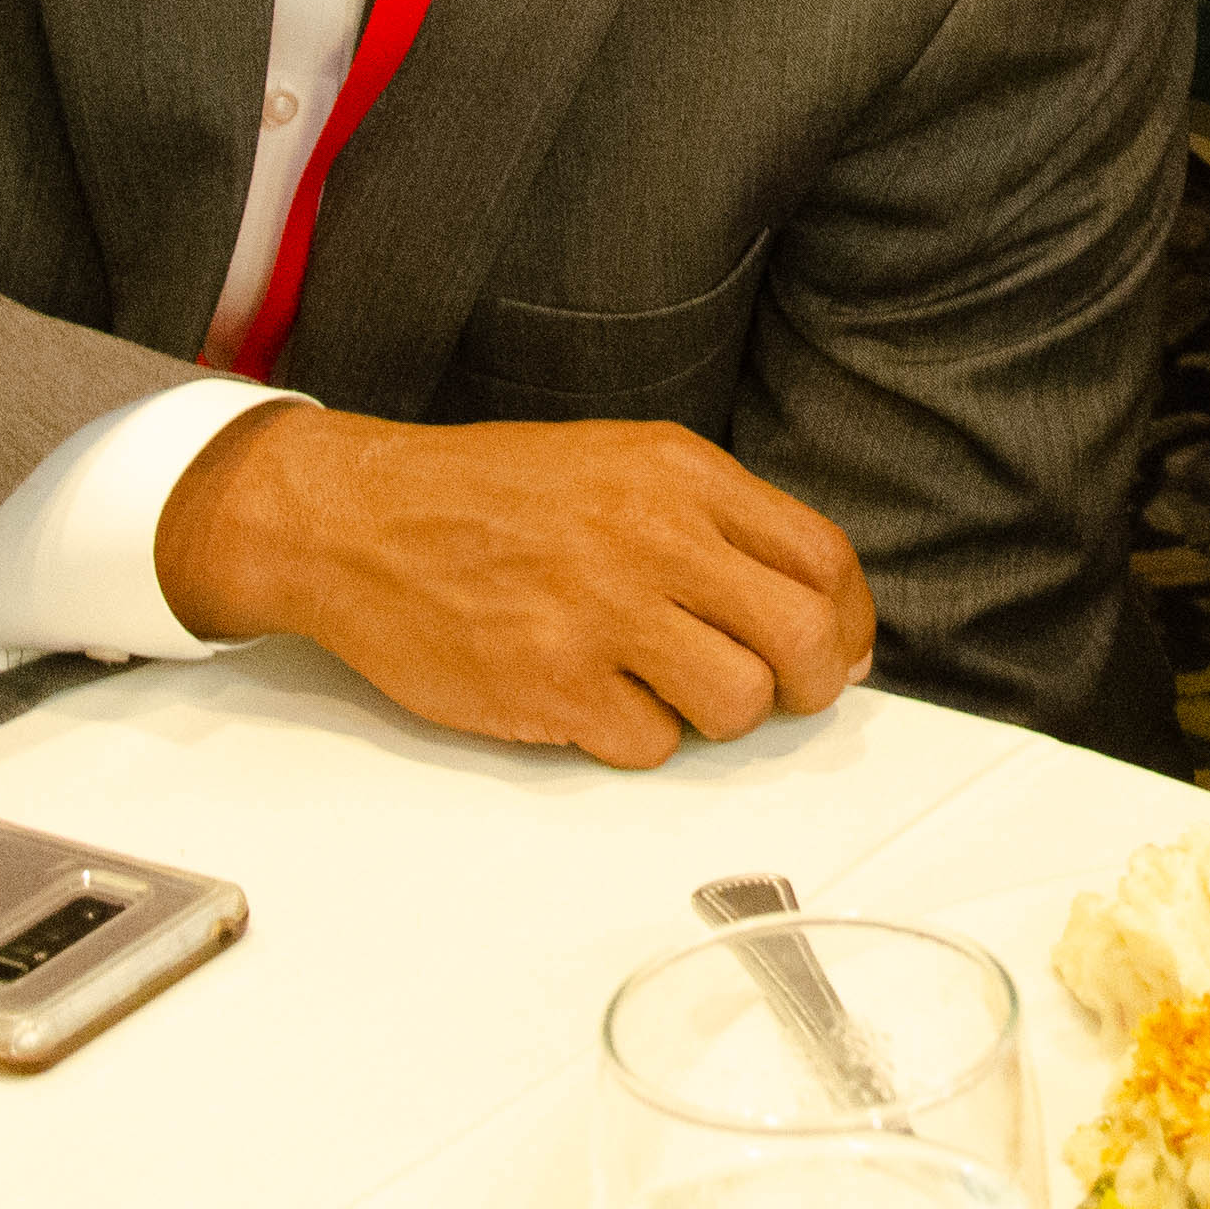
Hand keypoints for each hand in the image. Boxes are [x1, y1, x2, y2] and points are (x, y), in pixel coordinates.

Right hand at [154, 405, 874, 768]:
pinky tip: (598, 699)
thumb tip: (811, 603)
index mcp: (679, 474)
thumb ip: (714, 522)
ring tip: (673, 690)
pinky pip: (651, 745)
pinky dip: (636, 738)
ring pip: (740, 703)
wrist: (360, 520)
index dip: (849, 619)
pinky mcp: (554, 685)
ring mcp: (603, 614)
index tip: (841, 648)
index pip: (823, 557)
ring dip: (721, 716)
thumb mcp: (618, 464)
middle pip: (804, 637)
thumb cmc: (488, 496)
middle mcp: (653, 536)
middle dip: (812, 682)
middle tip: (782, 692)